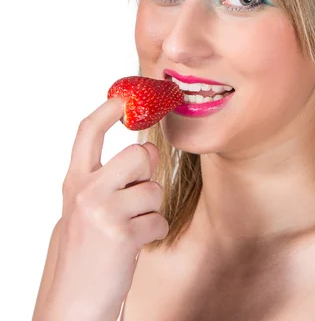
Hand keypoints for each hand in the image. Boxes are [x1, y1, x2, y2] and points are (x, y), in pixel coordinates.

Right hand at [46, 97, 167, 320]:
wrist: (72, 303)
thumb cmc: (84, 253)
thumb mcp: (83, 209)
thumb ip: (105, 179)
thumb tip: (146, 150)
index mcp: (74, 182)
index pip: (88, 132)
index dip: (109, 110)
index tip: (124, 98)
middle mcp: (86, 192)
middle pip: (138, 154)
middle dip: (148, 170)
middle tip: (136, 190)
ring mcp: (104, 213)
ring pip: (153, 189)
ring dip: (149, 208)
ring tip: (129, 227)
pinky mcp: (123, 235)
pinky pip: (158, 218)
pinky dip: (152, 231)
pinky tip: (134, 244)